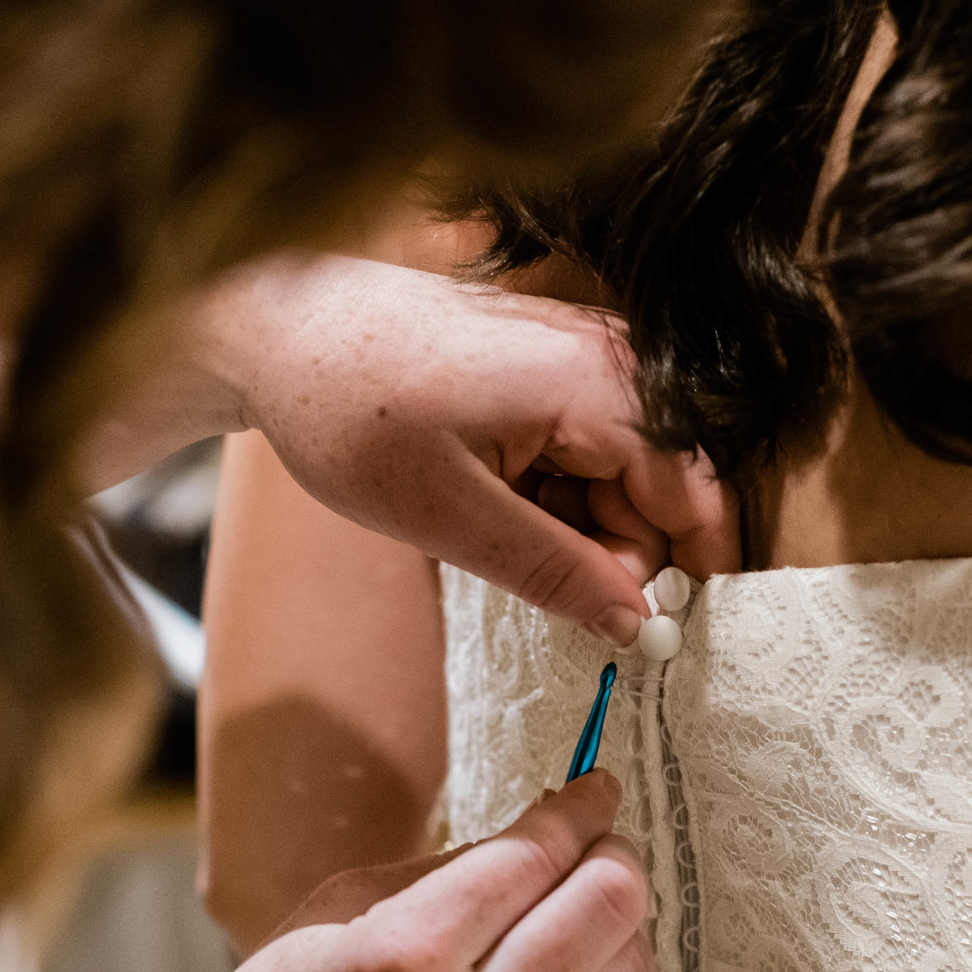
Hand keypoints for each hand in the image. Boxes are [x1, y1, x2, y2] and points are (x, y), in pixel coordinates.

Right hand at [140, 772, 649, 971]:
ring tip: (567, 920)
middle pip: (609, 909)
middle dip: (614, 859)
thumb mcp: (329, 916)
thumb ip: (443, 871)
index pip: (535, 857)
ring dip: (603, 936)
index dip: (580, 810)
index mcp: (406, 954)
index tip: (596, 788)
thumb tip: (537, 836)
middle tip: (598, 845)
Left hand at [202, 255, 736, 642]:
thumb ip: (556, 573)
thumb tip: (635, 626)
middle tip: (532, 580)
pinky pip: (583, 452)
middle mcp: (608, 361)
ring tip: (487, 525)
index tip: (653, 640)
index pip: (694, 497)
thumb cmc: (351, 410)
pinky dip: (550, 495)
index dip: (682, 575)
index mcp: (598, 386)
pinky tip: (488, 499)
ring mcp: (581, 359)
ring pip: (620, 478)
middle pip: (661, 491)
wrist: (277, 331)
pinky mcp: (552, 368)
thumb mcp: (452, 516)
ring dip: (573, 527)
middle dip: (613, 554)